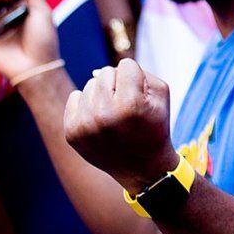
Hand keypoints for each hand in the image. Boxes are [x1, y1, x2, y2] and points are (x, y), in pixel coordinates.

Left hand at [63, 58, 178, 194]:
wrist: (142, 168)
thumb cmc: (154, 126)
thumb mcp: (160, 95)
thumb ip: (137, 71)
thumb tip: (95, 71)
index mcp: (131, 105)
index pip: (125, 65)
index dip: (136, 78)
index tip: (140, 98)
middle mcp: (105, 114)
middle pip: (104, 73)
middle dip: (117, 86)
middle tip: (126, 109)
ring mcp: (86, 125)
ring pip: (89, 85)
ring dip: (102, 96)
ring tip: (114, 117)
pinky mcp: (72, 133)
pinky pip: (74, 97)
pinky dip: (86, 105)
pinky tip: (99, 121)